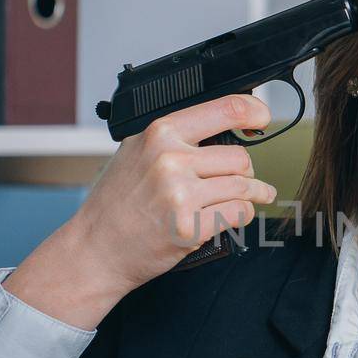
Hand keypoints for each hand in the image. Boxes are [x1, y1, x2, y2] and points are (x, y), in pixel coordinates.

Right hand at [75, 92, 277, 291]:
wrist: (95, 248)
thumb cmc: (114, 204)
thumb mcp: (136, 153)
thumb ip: (174, 139)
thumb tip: (220, 128)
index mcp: (160, 134)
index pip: (224, 109)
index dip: (252, 111)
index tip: (262, 117)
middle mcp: (171, 160)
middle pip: (239, 157)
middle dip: (246, 171)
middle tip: (245, 179)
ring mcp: (180, 194)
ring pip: (243, 186)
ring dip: (254, 193)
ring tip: (257, 196)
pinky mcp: (189, 227)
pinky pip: (238, 213)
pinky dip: (242, 215)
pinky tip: (236, 215)